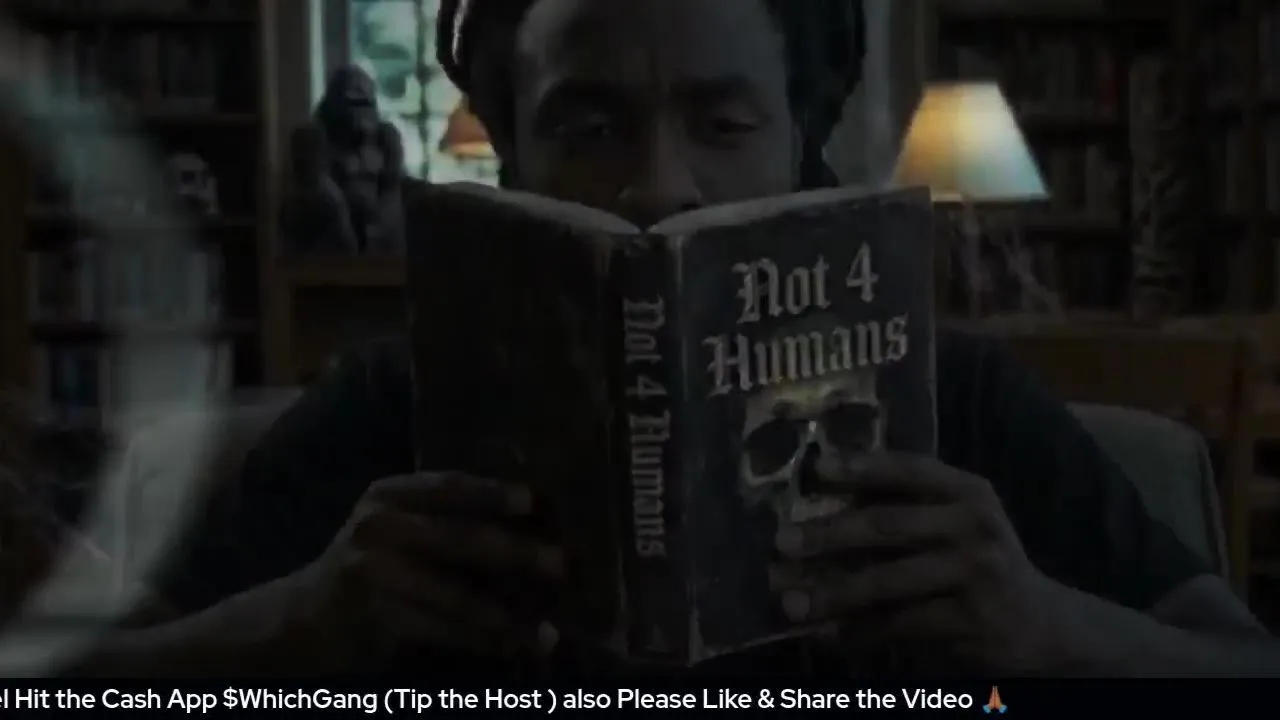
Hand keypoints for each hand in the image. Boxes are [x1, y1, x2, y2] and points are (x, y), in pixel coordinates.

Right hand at [299, 472, 562, 666]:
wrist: (306, 617)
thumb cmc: (371, 564)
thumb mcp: (396, 525)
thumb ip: (443, 517)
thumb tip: (530, 523)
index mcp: (389, 495)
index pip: (448, 486)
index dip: (493, 492)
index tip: (534, 500)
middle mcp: (378, 526)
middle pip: (460, 537)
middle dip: (516, 552)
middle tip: (563, 564)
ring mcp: (372, 572)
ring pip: (453, 594)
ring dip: (505, 615)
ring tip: (547, 630)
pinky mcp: (374, 617)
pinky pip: (440, 630)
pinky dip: (479, 641)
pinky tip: (511, 647)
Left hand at [771, 452, 1067, 672]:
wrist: (1044, 624)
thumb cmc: (980, 562)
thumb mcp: (958, 522)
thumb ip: (907, 506)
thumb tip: (822, 494)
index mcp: (968, 491)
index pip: (910, 468)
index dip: (862, 466)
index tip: (816, 467)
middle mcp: (974, 526)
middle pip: (888, 525)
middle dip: (828, 534)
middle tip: (781, 542)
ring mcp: (976, 574)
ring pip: (888, 582)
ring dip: (832, 593)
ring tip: (789, 602)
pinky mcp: (971, 621)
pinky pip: (901, 625)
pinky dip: (859, 632)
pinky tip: (827, 636)